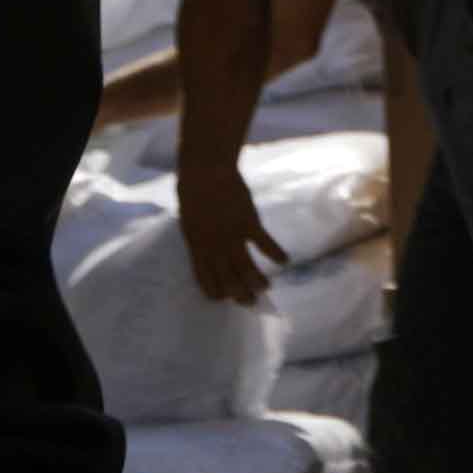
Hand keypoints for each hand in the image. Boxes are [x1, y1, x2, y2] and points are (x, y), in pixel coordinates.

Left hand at [176, 147, 291, 310]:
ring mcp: (233, 236)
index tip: (224, 299)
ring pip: (247, 269)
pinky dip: (276, 254)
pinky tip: (284, 261)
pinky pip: (265, 244)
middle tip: (249, 302)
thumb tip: (207, 252)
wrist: (206, 170)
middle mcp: (215, 247)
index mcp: (197, 247)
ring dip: (258, 282)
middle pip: (229, 279)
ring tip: (266, 288)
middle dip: (240, 295)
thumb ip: (198, 239)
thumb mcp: (188, 221)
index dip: (215, 292)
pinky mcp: (250, 223)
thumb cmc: (192, 192)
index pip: (205, 278)